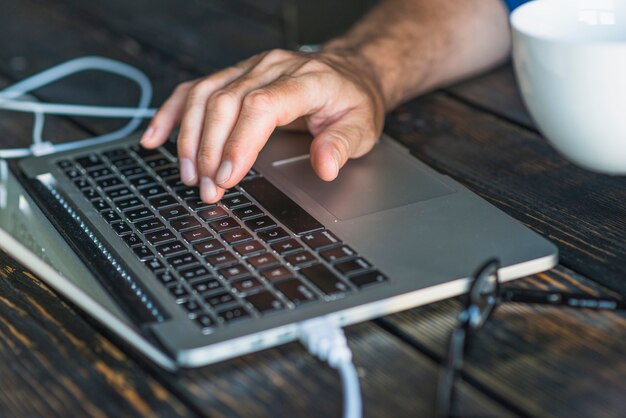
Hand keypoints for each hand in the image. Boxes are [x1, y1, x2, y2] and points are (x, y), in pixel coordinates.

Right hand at [140, 48, 384, 202]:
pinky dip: (171, 113)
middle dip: (211, 150)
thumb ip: (342, 145)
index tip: (228, 177)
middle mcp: (272, 68)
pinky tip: (156, 137)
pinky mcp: (234, 75)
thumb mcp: (361, 126)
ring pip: (204, 95)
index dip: (239, 142)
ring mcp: (249, 69)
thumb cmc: (352, 101)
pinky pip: (194, 89)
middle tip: (208, 189)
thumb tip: (325, 166)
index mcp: (306, 79)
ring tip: (189, 175)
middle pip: (225, 102)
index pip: (261, 106)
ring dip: (189, 138)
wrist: (348, 74)